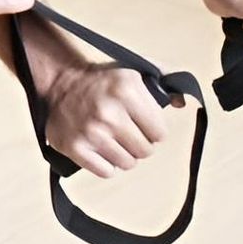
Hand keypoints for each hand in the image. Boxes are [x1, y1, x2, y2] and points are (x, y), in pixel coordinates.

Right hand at [17, 10, 173, 177]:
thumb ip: (164, 81)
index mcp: (127, 91)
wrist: (60, 82)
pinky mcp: (75, 148)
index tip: (141, 124)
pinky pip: (106, 171)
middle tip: (125, 132)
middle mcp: (110, 112)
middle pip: (145, 151)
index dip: (153, 130)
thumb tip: (182, 103)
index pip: (160, 133)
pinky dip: (106, 164)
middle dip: (139, 144)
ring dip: (123, 154)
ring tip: (112, 139)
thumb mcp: (134, 72)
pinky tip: (100, 148)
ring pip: (127, 164)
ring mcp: (91, 132)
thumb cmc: (101, 80)